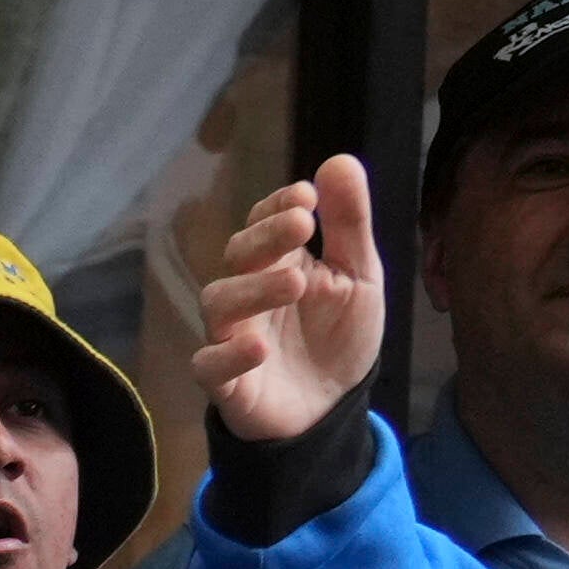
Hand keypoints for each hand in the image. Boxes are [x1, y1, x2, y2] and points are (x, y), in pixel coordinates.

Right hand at [195, 156, 391, 453]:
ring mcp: (231, 335)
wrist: (332, 408)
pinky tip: (258, 347)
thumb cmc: (338, 337)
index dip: (277, 206)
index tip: (306, 196)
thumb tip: (339, 160)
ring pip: (219, 303)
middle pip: (238, 255)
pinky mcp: (226, 382)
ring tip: (295, 283)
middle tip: (303, 225)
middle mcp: (247, 293)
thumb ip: (349, 224)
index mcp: (278, 262)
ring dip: (253, 289)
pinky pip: (210, 364)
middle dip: (267, 237)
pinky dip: (229, 355)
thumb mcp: (359, 276)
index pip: (262, 222)